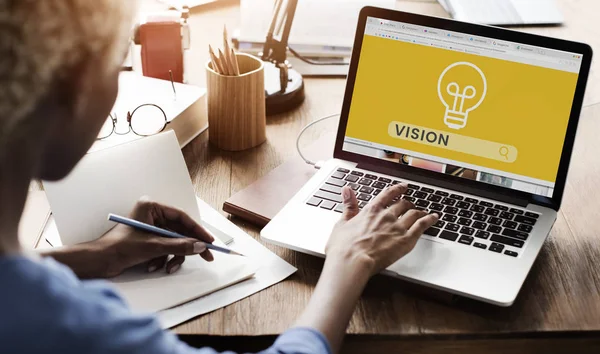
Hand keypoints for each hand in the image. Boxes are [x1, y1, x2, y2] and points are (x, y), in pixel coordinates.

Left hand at [91, 199, 214, 277]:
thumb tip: (200, 246)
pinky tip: (154, 267)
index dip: (197, 230)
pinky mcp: (147, 241)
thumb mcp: (153, 246)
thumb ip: (179, 245)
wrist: (98, 262)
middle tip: (206, 256)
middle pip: (180, 231)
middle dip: (188, 247)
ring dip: (172, 256)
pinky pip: (165, 249)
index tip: (209, 241)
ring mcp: (150, 229)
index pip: (181, 217)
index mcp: (151, 207)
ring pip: (174, 242)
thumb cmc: (118, 247)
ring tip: (167, 267)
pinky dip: (163, 259)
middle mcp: (152, 215)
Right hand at [325, 184, 437, 275]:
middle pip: (403, 204)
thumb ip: (348, 205)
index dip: (397, 189)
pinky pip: (422, 225)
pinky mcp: (406, 240)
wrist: (352, 261)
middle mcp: (386, 215)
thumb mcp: (342, 222)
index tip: (403, 187)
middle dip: (408, 203)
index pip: (388, 194)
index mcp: (371, 210)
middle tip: (411, 205)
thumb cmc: (344, 247)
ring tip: (423, 212)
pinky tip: (434, 218)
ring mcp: (397, 227)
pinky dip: (430, 220)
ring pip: (414, 213)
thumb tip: (347, 191)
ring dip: (420, 211)